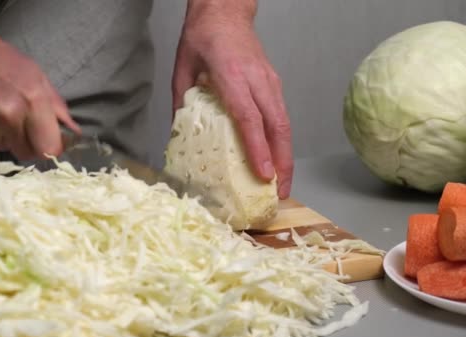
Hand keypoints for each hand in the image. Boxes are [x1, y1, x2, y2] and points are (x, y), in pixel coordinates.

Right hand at [0, 28, 79, 159]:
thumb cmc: (2, 60)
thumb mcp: (38, 77)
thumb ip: (57, 108)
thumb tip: (74, 132)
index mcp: (33, 103)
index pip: (49, 149)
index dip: (52, 148)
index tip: (51, 142)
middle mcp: (10, 118)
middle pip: (27, 154)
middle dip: (30, 144)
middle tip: (25, 126)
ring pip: (6, 148)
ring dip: (8, 137)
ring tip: (0, 111)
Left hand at [172, 0, 292, 198]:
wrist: (225, 11)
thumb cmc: (203, 37)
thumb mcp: (182, 69)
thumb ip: (182, 104)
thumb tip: (179, 136)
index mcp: (232, 76)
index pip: (249, 117)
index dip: (258, 148)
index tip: (263, 174)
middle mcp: (257, 80)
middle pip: (277, 125)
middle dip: (282, 161)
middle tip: (279, 191)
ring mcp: (269, 81)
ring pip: (285, 123)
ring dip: (286, 154)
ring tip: (281, 182)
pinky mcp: (274, 83)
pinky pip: (281, 116)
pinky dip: (282, 140)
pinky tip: (277, 157)